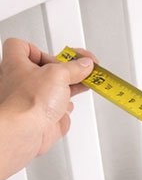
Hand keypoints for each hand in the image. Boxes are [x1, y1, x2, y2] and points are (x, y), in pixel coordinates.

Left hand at [0, 39, 97, 179]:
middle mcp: (21, 81)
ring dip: (70, 85)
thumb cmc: (27, 102)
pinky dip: (67, 104)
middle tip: (83, 66)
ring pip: (53, 88)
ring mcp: (32, 99)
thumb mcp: (58, 74)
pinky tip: (74, 102)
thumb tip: (84, 64)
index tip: (58, 55)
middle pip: (45, 68)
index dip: (40, 49)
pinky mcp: (42, 115)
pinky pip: (57, 106)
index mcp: (16, 64)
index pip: (22, 47)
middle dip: (66, 67)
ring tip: (86, 81)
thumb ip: (74, 67)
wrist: (26, 131)